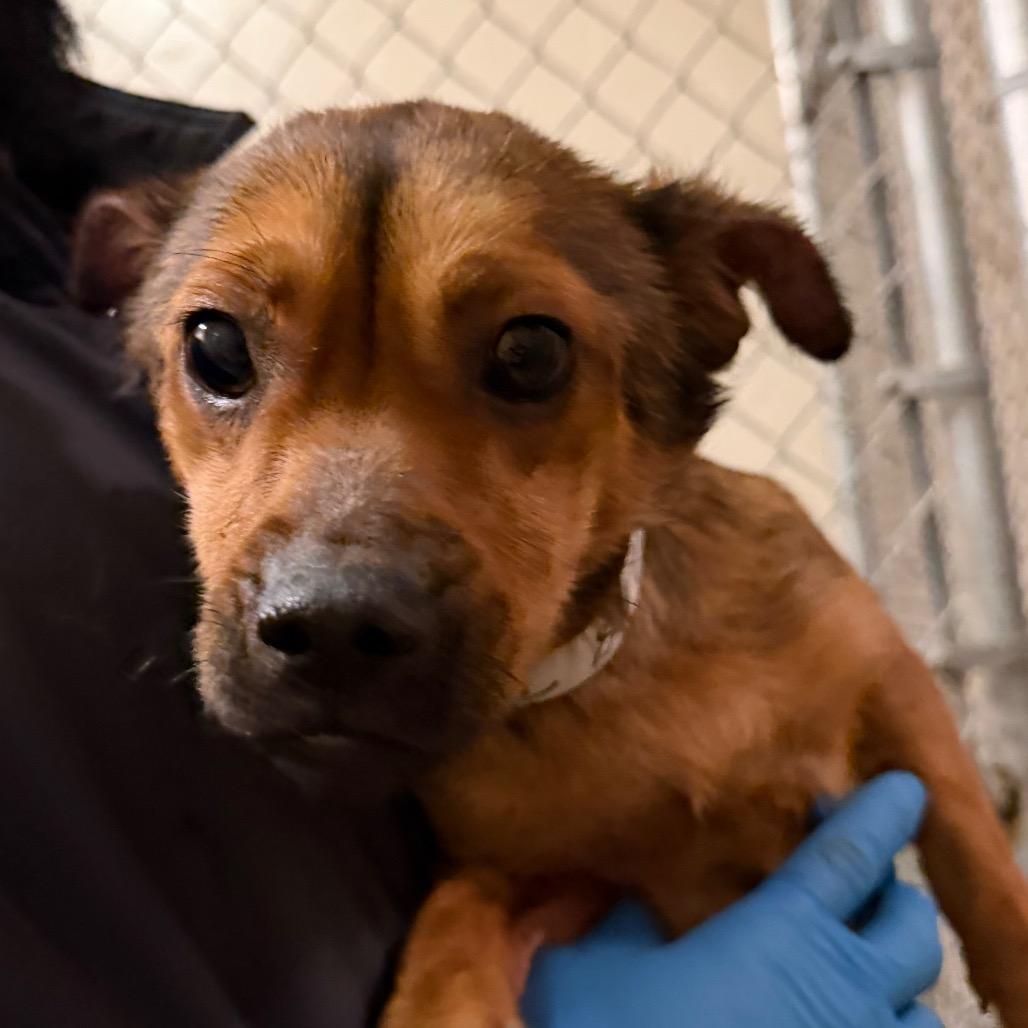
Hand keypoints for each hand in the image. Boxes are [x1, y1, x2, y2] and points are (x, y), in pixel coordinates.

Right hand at [522, 773, 942, 1026]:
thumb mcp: (596, 963)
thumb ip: (631, 920)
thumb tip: (641, 890)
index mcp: (778, 933)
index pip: (848, 856)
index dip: (881, 813)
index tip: (903, 786)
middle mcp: (837, 989)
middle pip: (912, 928)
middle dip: (896, 898)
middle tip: (857, 890)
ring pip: (921, 1009)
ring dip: (895, 982)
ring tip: (854, 975)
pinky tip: (841, 1023)